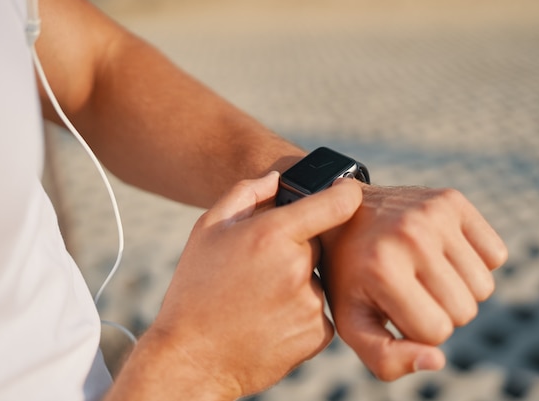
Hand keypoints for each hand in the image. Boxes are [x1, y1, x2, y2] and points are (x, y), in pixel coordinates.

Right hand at [135, 172, 362, 399]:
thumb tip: (278, 180)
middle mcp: (299, 267)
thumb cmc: (195, 289)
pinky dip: (300, 313)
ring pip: (317, 279)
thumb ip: (246, 193)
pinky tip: (268, 319)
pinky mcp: (318, 334)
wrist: (192, 358)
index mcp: (274, 234)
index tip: (346, 191)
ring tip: (258, 299)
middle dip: (296, 248)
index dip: (345, 192)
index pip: (336, 203)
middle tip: (260, 267)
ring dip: (296, 283)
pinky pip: (319, 311)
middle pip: (317, 244)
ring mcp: (311, 303)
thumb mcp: (208, 229)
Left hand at [320, 185, 507, 380]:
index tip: (394, 307)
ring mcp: (434, 213)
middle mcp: (411, 236)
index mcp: (382, 270)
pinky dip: (475, 262)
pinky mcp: (452, 199)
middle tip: (410, 288)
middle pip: (464, 311)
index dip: (417, 329)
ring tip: (424, 271)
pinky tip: (442, 253)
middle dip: (439, 311)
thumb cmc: (350, 277)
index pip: (436, 332)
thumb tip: (437, 361)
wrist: (342, 215)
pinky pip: (495, 254)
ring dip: (459, 289)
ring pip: (483, 287)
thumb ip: (385, 359)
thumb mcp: (352, 322)